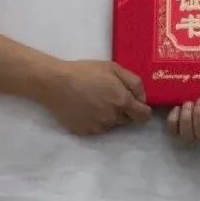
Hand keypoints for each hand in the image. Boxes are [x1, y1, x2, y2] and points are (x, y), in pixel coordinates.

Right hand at [35, 59, 151, 135]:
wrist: (56, 83)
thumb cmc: (86, 72)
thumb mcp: (113, 68)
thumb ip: (134, 82)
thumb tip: (143, 98)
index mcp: (122, 101)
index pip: (143, 116)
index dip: (143, 110)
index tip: (137, 104)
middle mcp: (113, 118)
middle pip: (128, 120)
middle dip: (125, 110)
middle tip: (111, 96)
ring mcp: (98, 128)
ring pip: (113, 124)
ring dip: (110, 115)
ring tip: (96, 100)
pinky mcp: (85, 133)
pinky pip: (98, 128)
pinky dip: (96, 120)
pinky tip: (86, 107)